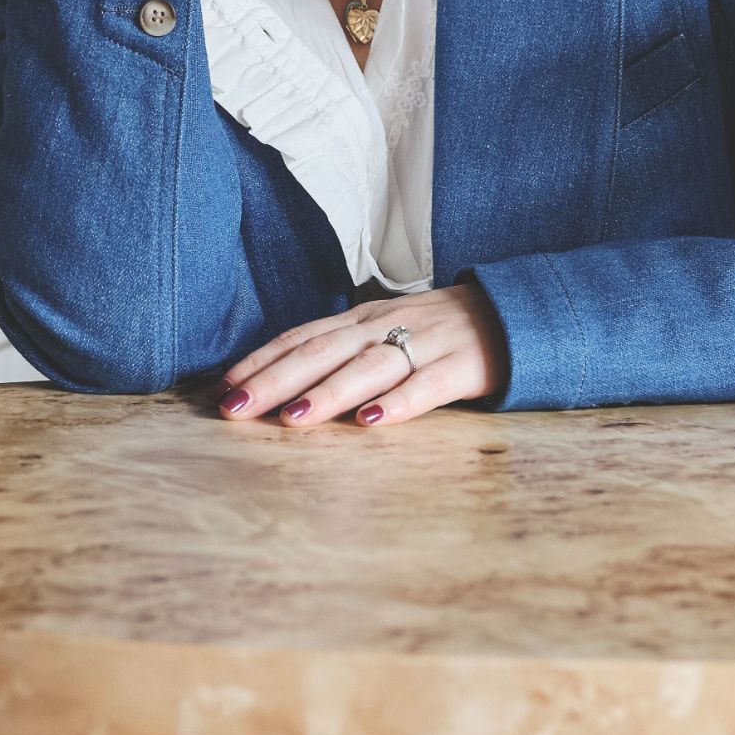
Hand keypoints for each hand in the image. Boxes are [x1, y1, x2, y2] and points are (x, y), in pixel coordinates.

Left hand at [214, 282, 506, 428]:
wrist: (512, 313)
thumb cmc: (436, 334)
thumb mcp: (384, 332)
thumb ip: (340, 351)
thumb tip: (280, 384)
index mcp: (363, 319)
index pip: (302, 337)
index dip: (261, 361)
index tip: (222, 388)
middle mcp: (387, 327)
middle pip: (323, 352)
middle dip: (275, 380)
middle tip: (235, 409)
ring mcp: (425, 344)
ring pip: (369, 367)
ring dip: (328, 392)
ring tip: (292, 419)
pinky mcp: (463, 366)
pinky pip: (428, 386)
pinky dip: (400, 402)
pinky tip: (373, 421)